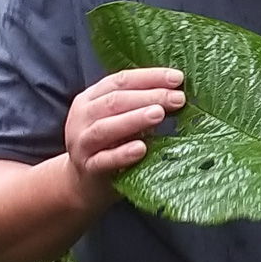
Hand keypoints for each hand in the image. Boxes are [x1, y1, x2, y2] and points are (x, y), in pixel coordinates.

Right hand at [63, 68, 186, 206]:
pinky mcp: (87, 169)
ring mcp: (82, 143)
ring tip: (159, 114)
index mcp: (91, 98)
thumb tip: (177, 91)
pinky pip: (104, 160)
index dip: (149, 77)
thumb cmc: (108, 146)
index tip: (177, 78)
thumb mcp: (119, 119)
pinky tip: (142, 149)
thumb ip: (139, 105)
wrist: (83, 184)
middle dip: (149, 96)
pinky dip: (122, 154)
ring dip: (134, 119)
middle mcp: (83, 117)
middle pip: (115, 101)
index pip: (121, 81)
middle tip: (177, 98)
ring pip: (105, 127)